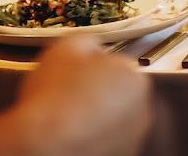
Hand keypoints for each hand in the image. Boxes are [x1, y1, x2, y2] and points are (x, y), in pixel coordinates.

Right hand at [0, 37, 151, 155]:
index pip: (116, 65)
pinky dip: (94, 138)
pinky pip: (107, 141)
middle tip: (69, 95)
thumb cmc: (54, 96)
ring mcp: (132, 138)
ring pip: (114, 119)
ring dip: (98, 116)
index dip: (92, 68)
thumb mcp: (65, 47)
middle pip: (119, 92)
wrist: (45, 145)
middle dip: (99, 92)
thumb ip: (87, 42)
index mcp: (134, 77)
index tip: (74, 74)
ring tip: (68, 118)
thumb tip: (92, 47)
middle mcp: (142, 109)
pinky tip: (73, 135)